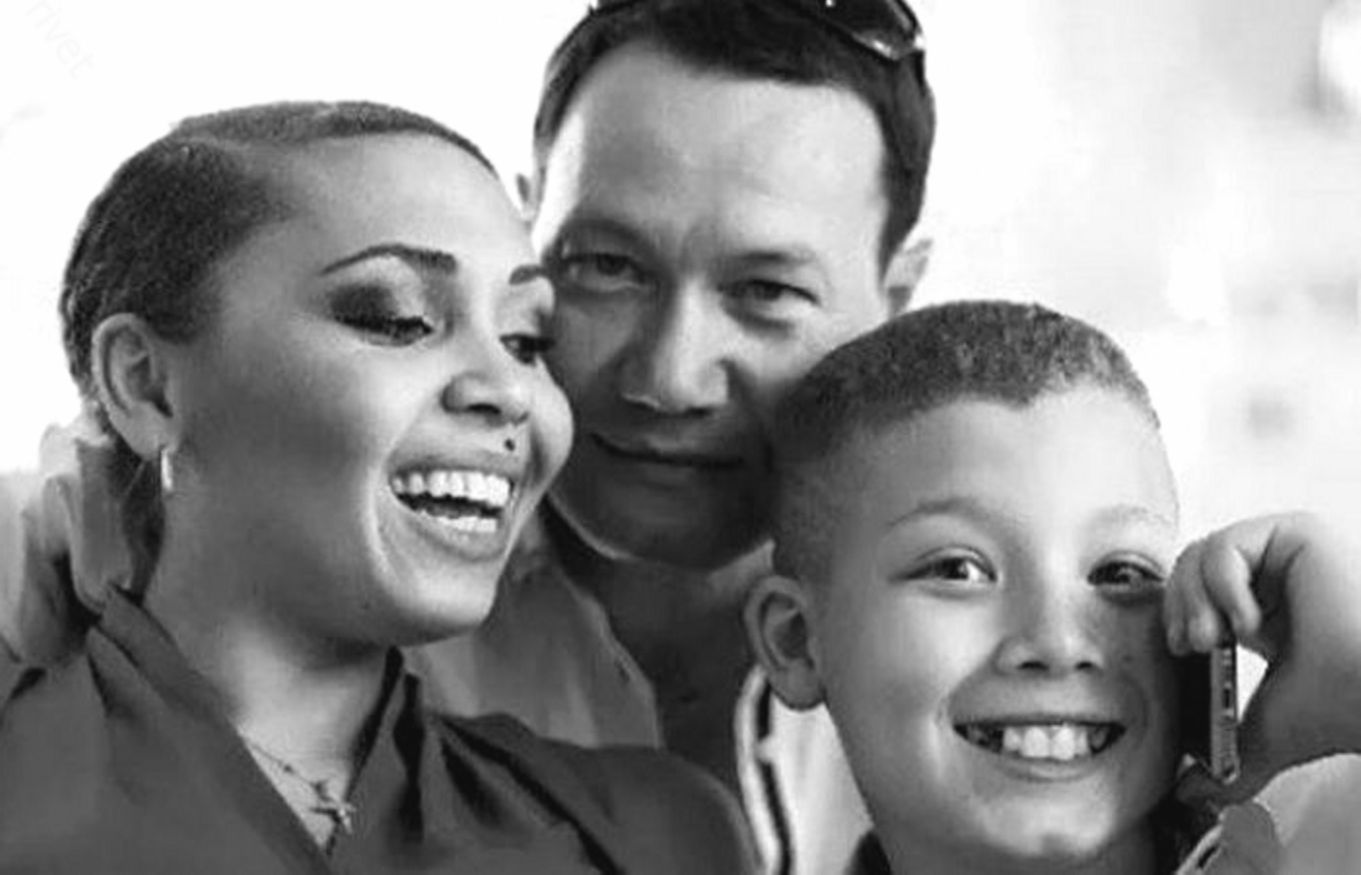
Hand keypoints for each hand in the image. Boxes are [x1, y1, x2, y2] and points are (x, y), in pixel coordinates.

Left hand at [1164, 513, 1360, 803]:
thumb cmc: (1340, 706)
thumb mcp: (1265, 731)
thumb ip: (1228, 760)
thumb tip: (1190, 794)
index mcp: (1261, 611)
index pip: (1190, 593)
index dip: (1173, 616)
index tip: (1179, 651)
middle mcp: (1272, 577)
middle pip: (1185, 567)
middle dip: (1176, 606)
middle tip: (1191, 645)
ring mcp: (1284, 552)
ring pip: (1198, 552)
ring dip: (1193, 597)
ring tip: (1214, 636)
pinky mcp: (1296, 533)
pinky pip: (1225, 544)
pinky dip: (1222, 584)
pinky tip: (1248, 621)